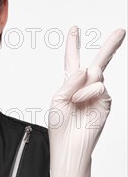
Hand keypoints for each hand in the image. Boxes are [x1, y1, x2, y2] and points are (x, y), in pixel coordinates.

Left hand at [48, 26, 125, 176]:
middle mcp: (85, 87)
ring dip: (82, 85)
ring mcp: (97, 95)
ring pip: (96, 73)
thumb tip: (88, 68)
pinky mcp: (105, 102)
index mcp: (70, 85)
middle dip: (110, 46)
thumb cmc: (60, 127)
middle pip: (98, 62)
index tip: (75, 29)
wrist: (70, 147)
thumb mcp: (57, 99)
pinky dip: (87, 93)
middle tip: (120, 32)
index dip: (73, 45)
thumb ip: (70, 82)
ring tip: (75, 100)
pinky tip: (80, 102)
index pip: (72, 61)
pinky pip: (99, 87)